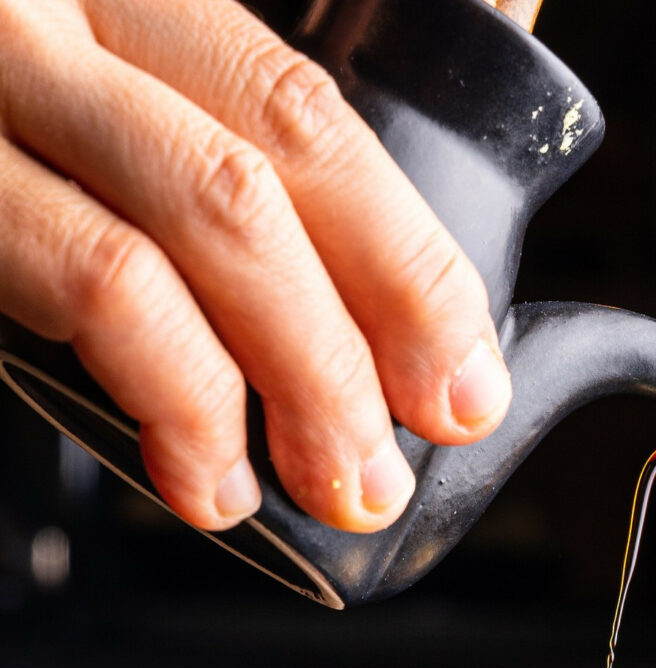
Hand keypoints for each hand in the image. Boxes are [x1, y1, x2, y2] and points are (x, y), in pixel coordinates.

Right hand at [0, 0, 512, 532]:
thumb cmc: (3, 151)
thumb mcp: (108, 119)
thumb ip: (225, 167)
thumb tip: (380, 315)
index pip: (302, 111)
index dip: (405, 259)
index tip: (463, 376)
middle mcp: (47, 16)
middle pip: (256, 170)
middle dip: (365, 338)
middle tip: (400, 458)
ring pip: (179, 230)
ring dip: (290, 386)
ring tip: (335, 486)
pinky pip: (85, 286)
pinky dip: (172, 400)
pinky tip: (205, 476)